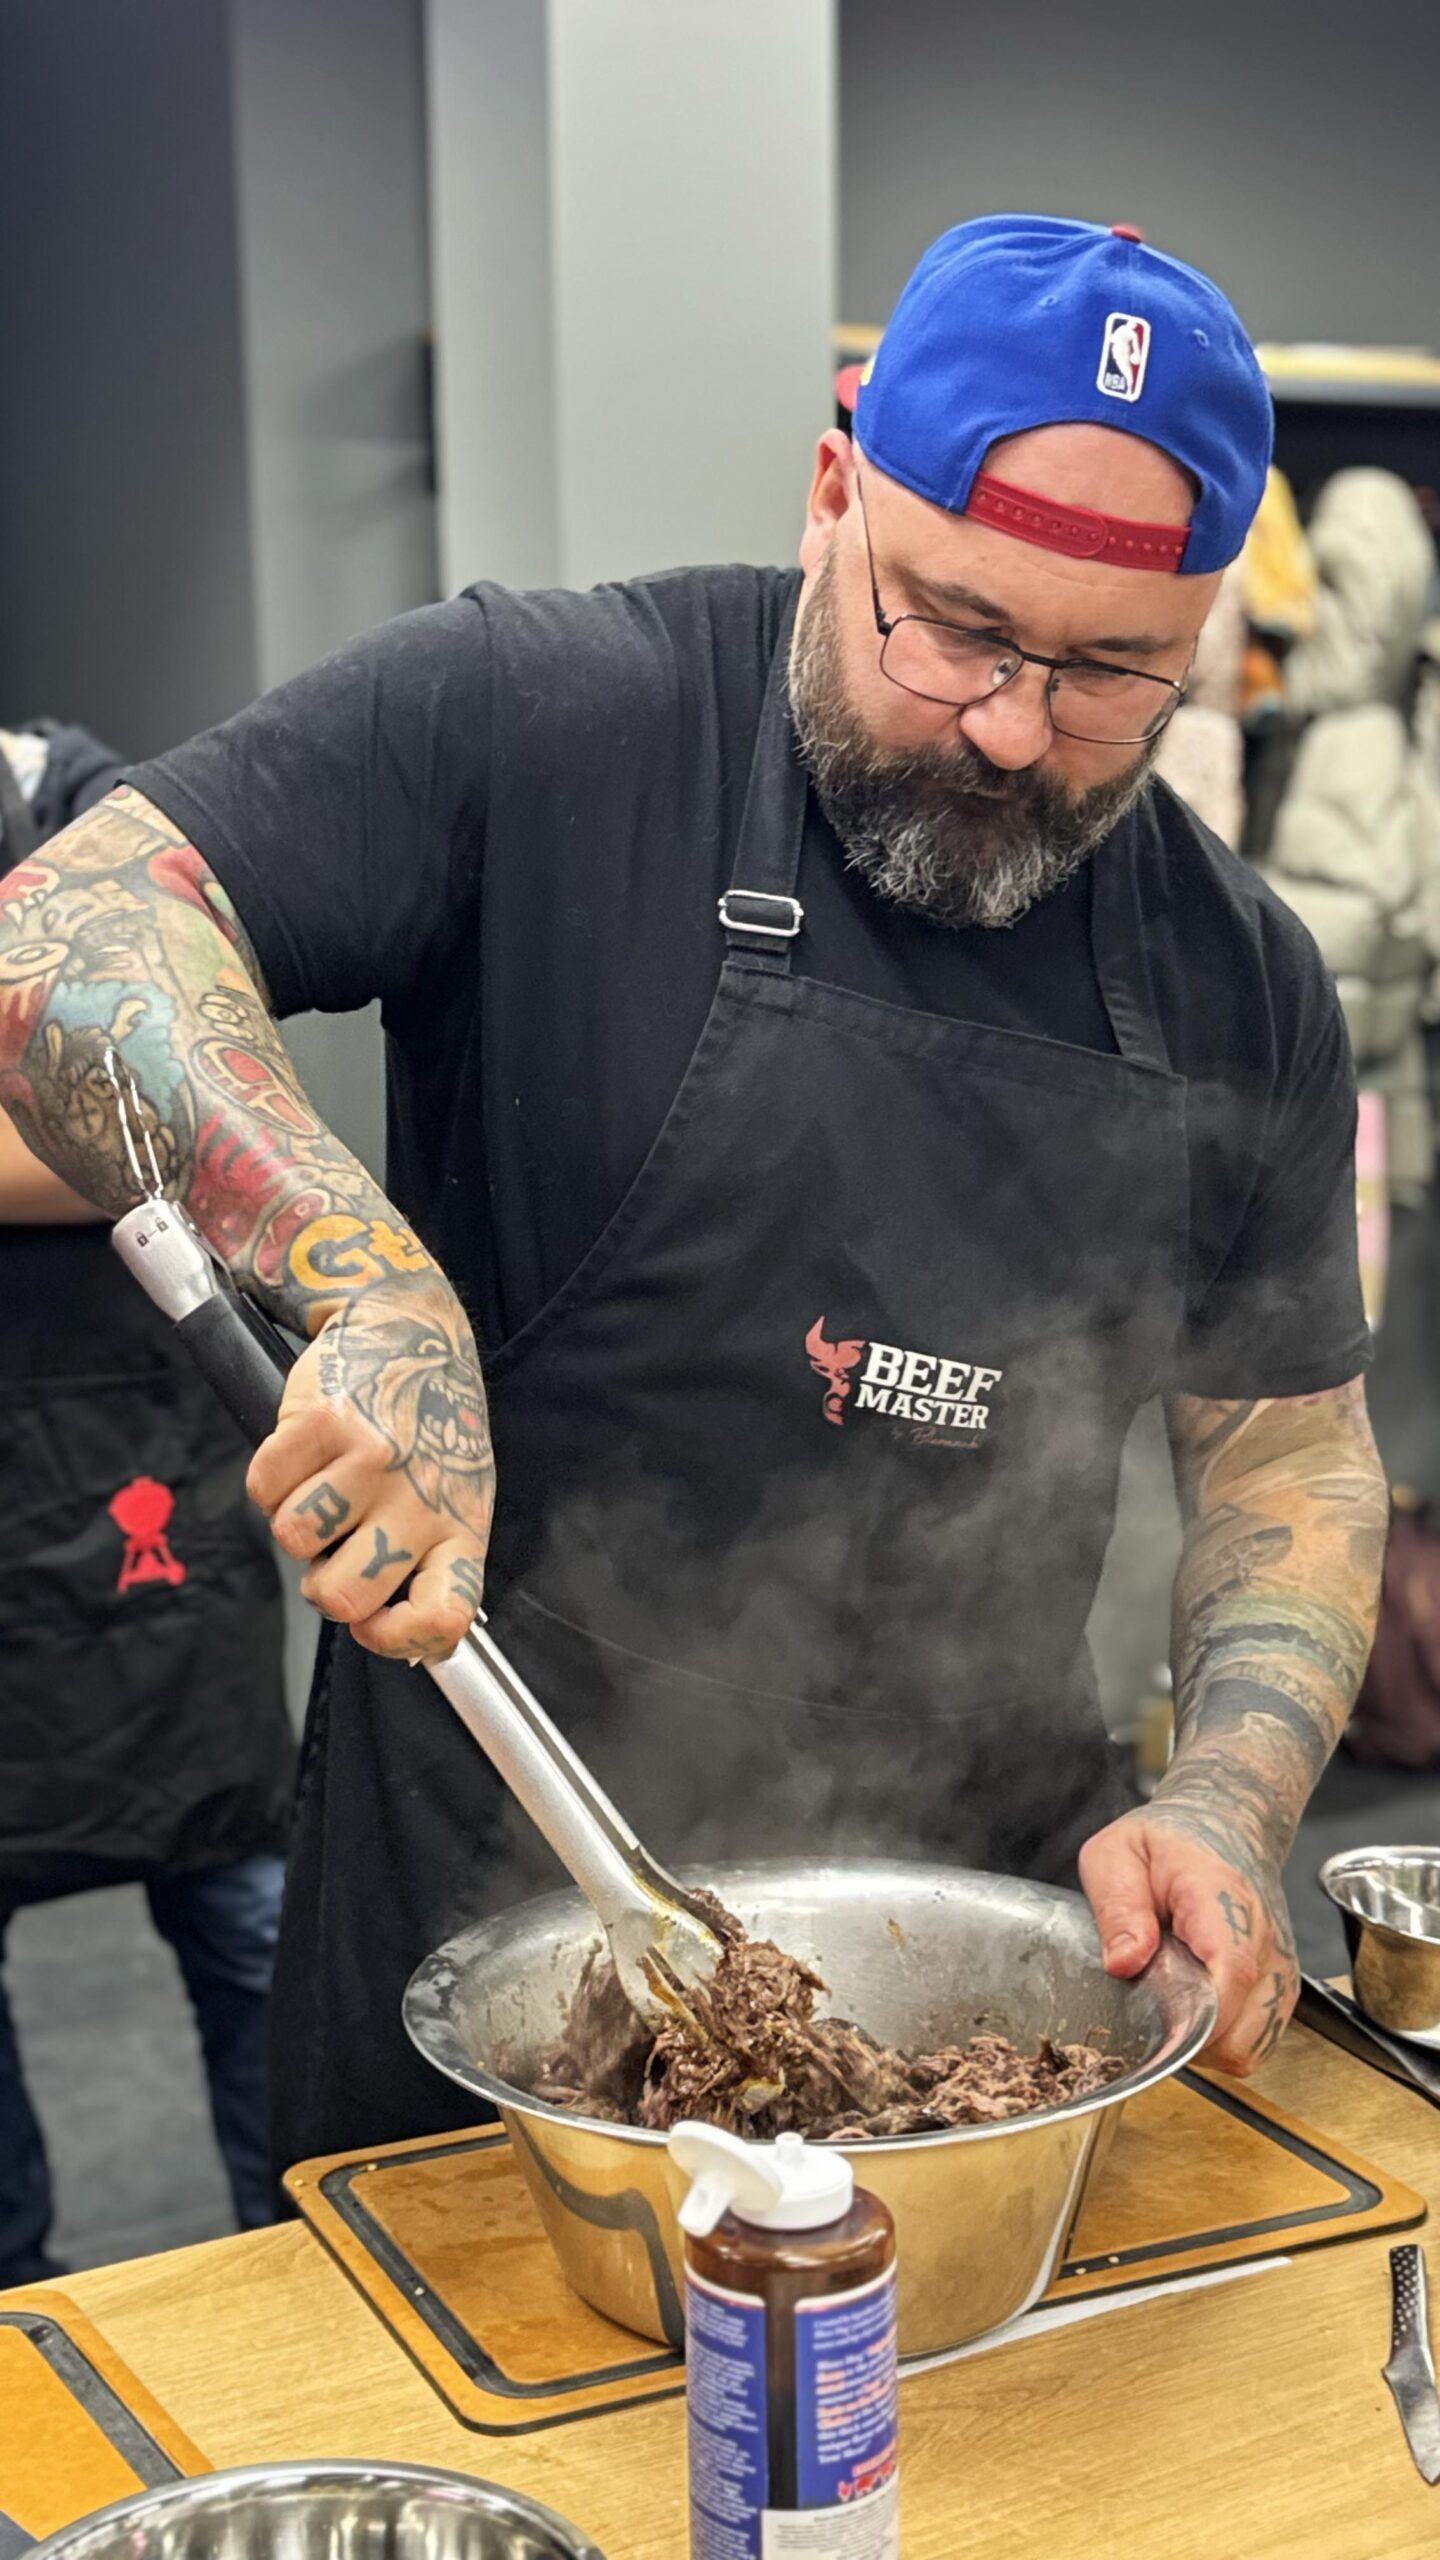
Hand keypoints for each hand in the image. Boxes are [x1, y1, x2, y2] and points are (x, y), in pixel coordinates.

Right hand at [246, 1276, 493, 1663]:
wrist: (410, 1329)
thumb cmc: (428, 1429)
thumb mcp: (454, 1498)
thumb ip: (429, 1564)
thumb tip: (387, 1635)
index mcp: (461, 1527)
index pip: (445, 1615)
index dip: (399, 1640)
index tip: (375, 1626)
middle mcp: (420, 1497)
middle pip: (343, 1597)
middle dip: (322, 1583)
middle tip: (335, 1544)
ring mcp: (372, 1460)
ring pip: (291, 1542)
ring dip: (295, 1521)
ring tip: (325, 1485)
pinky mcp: (324, 1421)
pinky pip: (262, 1489)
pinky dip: (270, 1477)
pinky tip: (303, 1454)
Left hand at [1078, 1798, 1298, 2076]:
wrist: (1227, 1828)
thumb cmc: (1173, 1842)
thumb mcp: (1120, 1853)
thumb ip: (1119, 1906)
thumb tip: (1124, 1962)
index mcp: (1224, 1901)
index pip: (1231, 1972)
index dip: (1195, 2016)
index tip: (1156, 2028)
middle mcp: (1266, 1943)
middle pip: (1240, 2033)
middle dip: (1189, 2040)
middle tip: (1151, 2010)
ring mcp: (1280, 1971)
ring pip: (1248, 2049)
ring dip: (1206, 2045)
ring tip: (1174, 2004)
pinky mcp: (1282, 1990)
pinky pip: (1255, 2043)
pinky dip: (1223, 2041)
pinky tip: (1197, 2009)